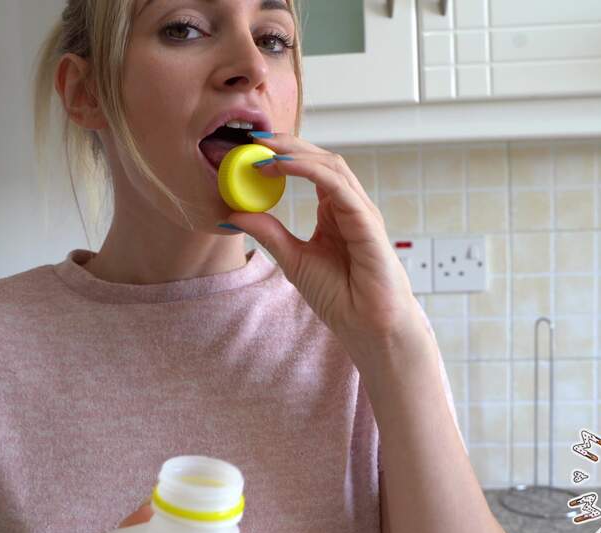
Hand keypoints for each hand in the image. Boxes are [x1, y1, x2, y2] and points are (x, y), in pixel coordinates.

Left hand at [225, 133, 426, 360]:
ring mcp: (361, 210)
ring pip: (330, 165)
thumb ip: (268, 233)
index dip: (282, 154)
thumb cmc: (341, 297)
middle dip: (287, 143)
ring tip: (263, 148)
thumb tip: (232, 215)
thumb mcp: (293, 259)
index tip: (249, 148)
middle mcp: (349, 204)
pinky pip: (336, 185)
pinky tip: (282, 166)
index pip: (309, 168)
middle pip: (320, 159)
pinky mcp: (366, 221)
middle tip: (253, 137)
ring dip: (295, 152)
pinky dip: (308, 170)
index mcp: (334, 210)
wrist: (368, 328)